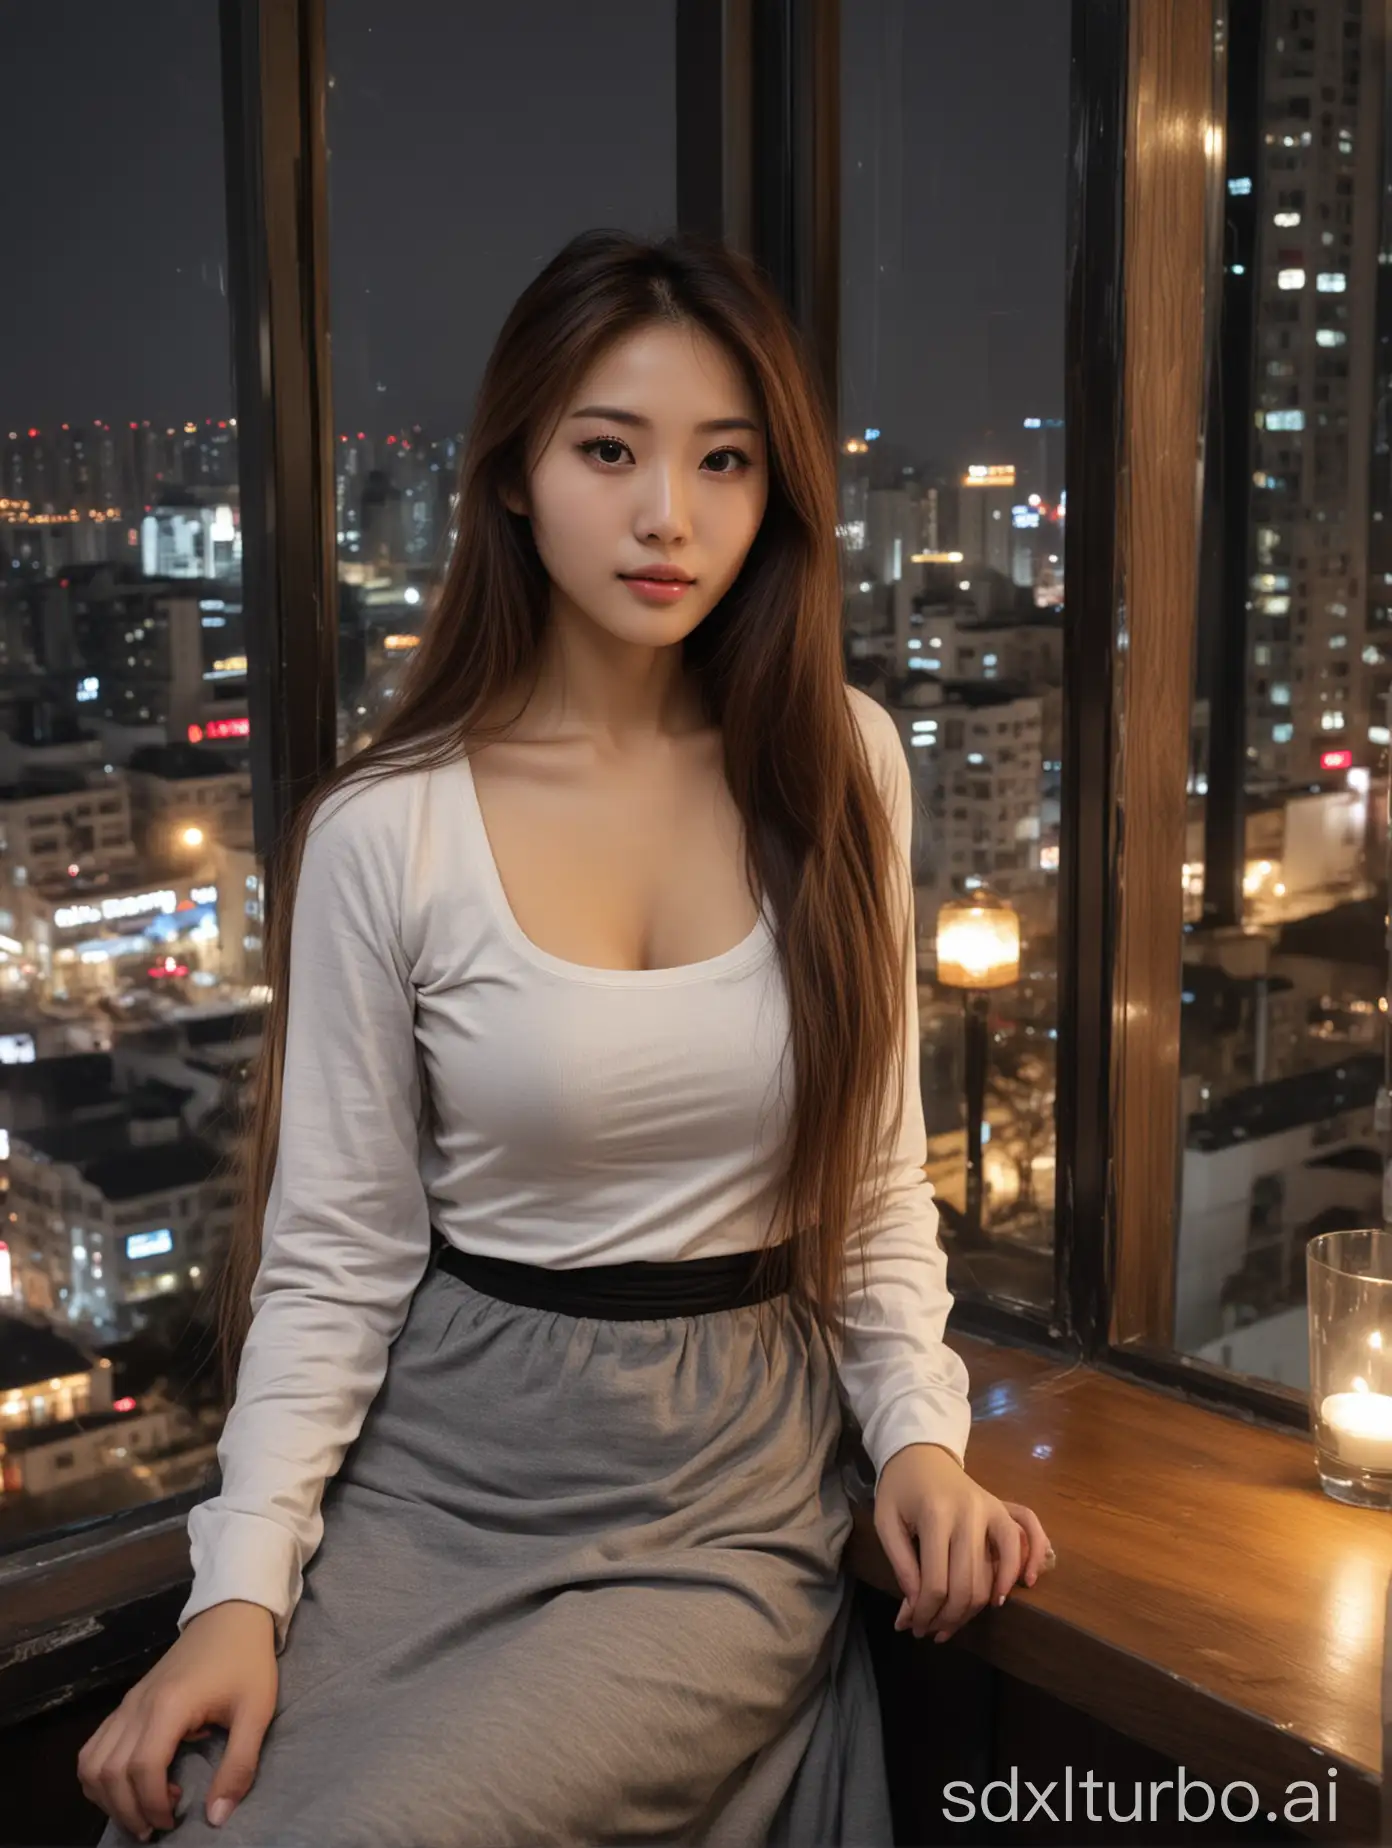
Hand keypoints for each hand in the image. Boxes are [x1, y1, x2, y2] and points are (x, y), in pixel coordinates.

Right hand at [77, 1600, 277, 1839]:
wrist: (231, 1614)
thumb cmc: (247, 1662)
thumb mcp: (256, 1713)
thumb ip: (238, 1765)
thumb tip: (217, 1818)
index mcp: (170, 1706)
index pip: (143, 1768)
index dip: (152, 1805)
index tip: (173, 1822)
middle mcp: (138, 1706)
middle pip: (111, 1772)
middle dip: (128, 1810)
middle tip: (156, 1828)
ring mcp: (127, 1703)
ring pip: (92, 1763)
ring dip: (108, 1797)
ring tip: (140, 1810)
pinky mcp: (126, 1702)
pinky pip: (94, 1747)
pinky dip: (98, 1776)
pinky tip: (126, 1786)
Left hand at [874, 1443, 1052, 1641]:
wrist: (921, 1453)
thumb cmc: (899, 1489)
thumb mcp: (886, 1522)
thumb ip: (901, 1565)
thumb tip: (915, 1608)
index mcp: (936, 1515)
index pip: (936, 1583)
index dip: (924, 1613)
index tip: (911, 1625)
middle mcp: (970, 1513)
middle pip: (966, 1586)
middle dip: (948, 1618)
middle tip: (930, 1631)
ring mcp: (992, 1509)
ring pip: (994, 1574)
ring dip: (977, 1609)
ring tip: (956, 1624)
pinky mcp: (1004, 1508)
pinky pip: (1029, 1535)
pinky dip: (1028, 1564)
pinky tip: (1012, 1591)